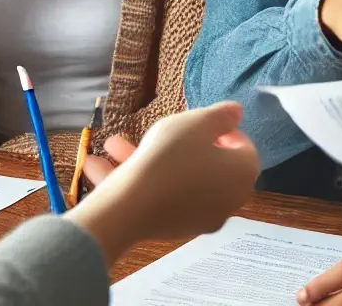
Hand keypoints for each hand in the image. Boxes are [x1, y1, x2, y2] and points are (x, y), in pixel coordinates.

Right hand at [73, 103, 259, 263]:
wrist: (131, 209)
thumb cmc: (171, 157)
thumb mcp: (197, 122)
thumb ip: (222, 115)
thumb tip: (237, 113)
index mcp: (242, 173)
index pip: (243, 145)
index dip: (221, 129)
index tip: (198, 122)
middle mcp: (227, 199)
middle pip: (207, 162)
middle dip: (177, 141)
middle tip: (159, 129)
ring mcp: (200, 217)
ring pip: (176, 177)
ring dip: (147, 157)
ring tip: (113, 143)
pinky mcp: (173, 227)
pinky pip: (161, 195)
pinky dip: (140, 178)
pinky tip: (99, 166)